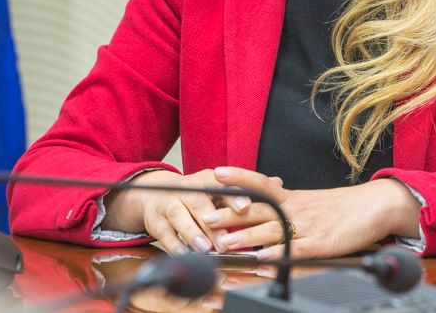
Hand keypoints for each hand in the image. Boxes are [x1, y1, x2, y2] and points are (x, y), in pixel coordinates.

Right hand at [103, 169, 276, 253]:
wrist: (157, 195)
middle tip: (226, 240)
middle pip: (199, 202)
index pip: (221, 185)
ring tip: (206, 249)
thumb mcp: (220, 188)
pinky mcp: (157, 222)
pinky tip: (186, 255)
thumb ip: (247, 188)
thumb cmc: (198, 195)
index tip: (246, 207)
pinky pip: (165, 234)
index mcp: (206, 180)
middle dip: (213, 221)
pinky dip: (175, 246)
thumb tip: (278, 182)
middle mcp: (187, 189)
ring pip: (179, 217)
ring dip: (193, 233)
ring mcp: (169, 204)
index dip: (233, 196)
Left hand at [202, 167, 421, 258]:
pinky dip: (278, 254)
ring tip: (223, 243)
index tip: (217, 172)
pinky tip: (262, 259)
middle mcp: (297, 208)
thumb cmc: (341, 207)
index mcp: (293, 197)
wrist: (376, 206)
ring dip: (246, 237)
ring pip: (272, 230)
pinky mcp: (321, 244)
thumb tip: (260, 210)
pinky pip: (295, 249)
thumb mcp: (309, 203)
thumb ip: (286, 206)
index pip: (261, 183)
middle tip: (207, 216)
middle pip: (259, 209)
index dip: (239, 177)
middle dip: (231, 214)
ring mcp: (308, 226)